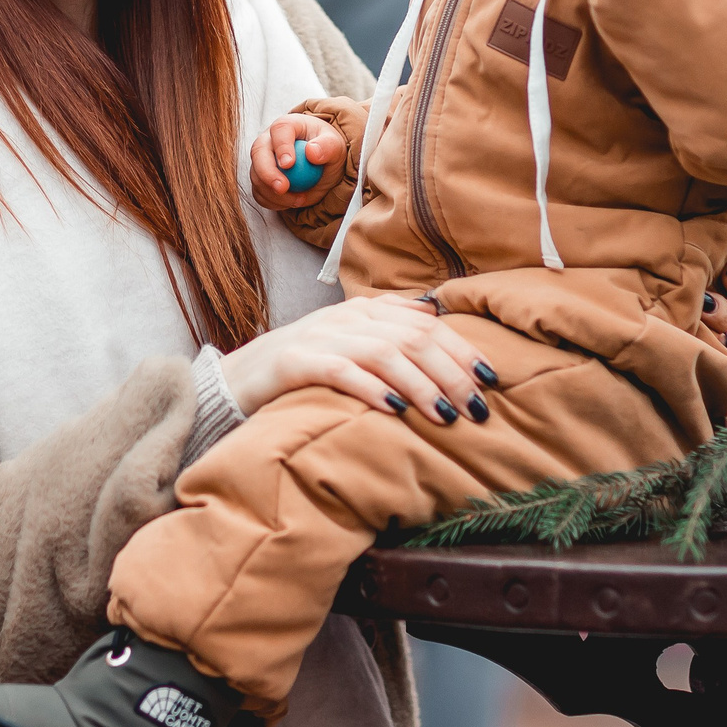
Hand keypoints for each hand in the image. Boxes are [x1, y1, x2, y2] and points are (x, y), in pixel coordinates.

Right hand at [219, 294, 495, 426]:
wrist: (235, 381)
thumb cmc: (303, 372)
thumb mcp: (350, 348)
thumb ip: (390, 336)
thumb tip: (437, 325)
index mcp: (365, 311)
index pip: (426, 322)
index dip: (461, 348)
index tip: (490, 377)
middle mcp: (345, 318)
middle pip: (411, 337)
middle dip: (450, 372)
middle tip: (476, 406)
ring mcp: (318, 336)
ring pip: (382, 353)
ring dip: (420, 384)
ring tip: (445, 414)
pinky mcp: (293, 361)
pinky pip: (339, 371)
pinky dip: (370, 388)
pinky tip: (393, 409)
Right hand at [250, 113, 345, 209]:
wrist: (322, 167)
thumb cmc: (328, 151)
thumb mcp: (336, 147)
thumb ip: (327, 147)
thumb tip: (312, 152)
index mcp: (288, 126)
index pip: (279, 130)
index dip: (281, 147)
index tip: (289, 164)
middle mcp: (269, 140)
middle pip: (258, 152)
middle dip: (267, 173)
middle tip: (283, 188)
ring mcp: (262, 160)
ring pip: (256, 176)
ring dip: (273, 193)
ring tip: (299, 200)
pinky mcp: (260, 179)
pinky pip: (259, 193)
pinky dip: (272, 202)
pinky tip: (291, 203)